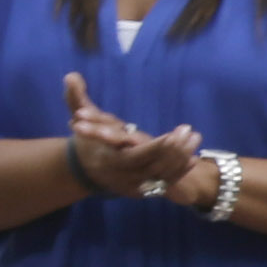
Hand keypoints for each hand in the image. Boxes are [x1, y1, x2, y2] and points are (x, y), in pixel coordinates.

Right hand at [60, 71, 202, 198]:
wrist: (85, 170)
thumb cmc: (86, 140)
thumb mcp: (79, 119)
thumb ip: (75, 98)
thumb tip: (71, 76)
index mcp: (107, 160)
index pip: (134, 157)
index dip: (154, 148)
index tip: (173, 135)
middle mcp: (121, 177)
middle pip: (152, 168)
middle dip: (174, 151)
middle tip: (190, 132)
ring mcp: (133, 186)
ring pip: (161, 176)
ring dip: (181, 159)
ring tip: (195, 139)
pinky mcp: (142, 191)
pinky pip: (165, 183)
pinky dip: (180, 172)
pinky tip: (195, 157)